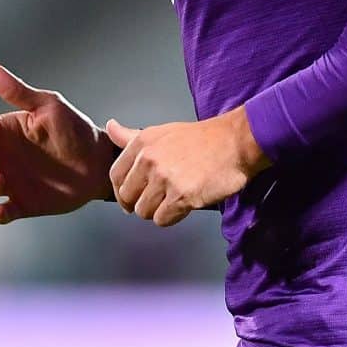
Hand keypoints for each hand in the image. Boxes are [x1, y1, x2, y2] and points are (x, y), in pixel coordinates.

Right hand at [0, 63, 114, 223]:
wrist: (99, 163)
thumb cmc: (74, 129)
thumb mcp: (48, 106)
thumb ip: (18, 92)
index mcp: (6, 132)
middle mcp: (4, 157)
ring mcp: (12, 182)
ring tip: (1, 180)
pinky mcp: (23, 204)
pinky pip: (0, 213)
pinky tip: (3, 209)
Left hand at [105, 107, 270, 227]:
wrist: (236, 143)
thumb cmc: (203, 138)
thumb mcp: (164, 131)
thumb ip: (132, 136)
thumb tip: (110, 127)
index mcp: (142, 144)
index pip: (115, 176)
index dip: (122, 191)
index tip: (132, 197)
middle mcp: (149, 160)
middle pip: (127, 197)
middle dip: (141, 202)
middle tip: (159, 199)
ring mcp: (165, 179)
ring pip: (144, 211)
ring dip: (158, 211)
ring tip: (175, 200)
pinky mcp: (181, 197)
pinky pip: (162, 219)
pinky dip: (172, 217)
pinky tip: (184, 205)